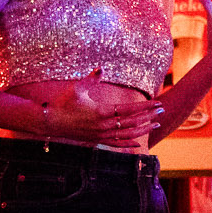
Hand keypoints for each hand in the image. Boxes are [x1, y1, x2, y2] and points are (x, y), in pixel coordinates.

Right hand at [40, 73, 163, 145]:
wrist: (49, 122)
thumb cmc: (62, 102)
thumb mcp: (77, 88)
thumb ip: (91, 78)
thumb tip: (101, 68)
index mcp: (101, 112)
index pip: (130, 109)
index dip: (145, 106)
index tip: (157, 102)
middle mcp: (104, 125)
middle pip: (133, 122)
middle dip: (149, 116)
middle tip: (162, 110)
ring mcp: (100, 135)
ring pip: (128, 134)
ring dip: (143, 129)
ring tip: (156, 124)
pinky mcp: (96, 141)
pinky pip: (116, 144)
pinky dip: (128, 144)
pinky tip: (139, 143)